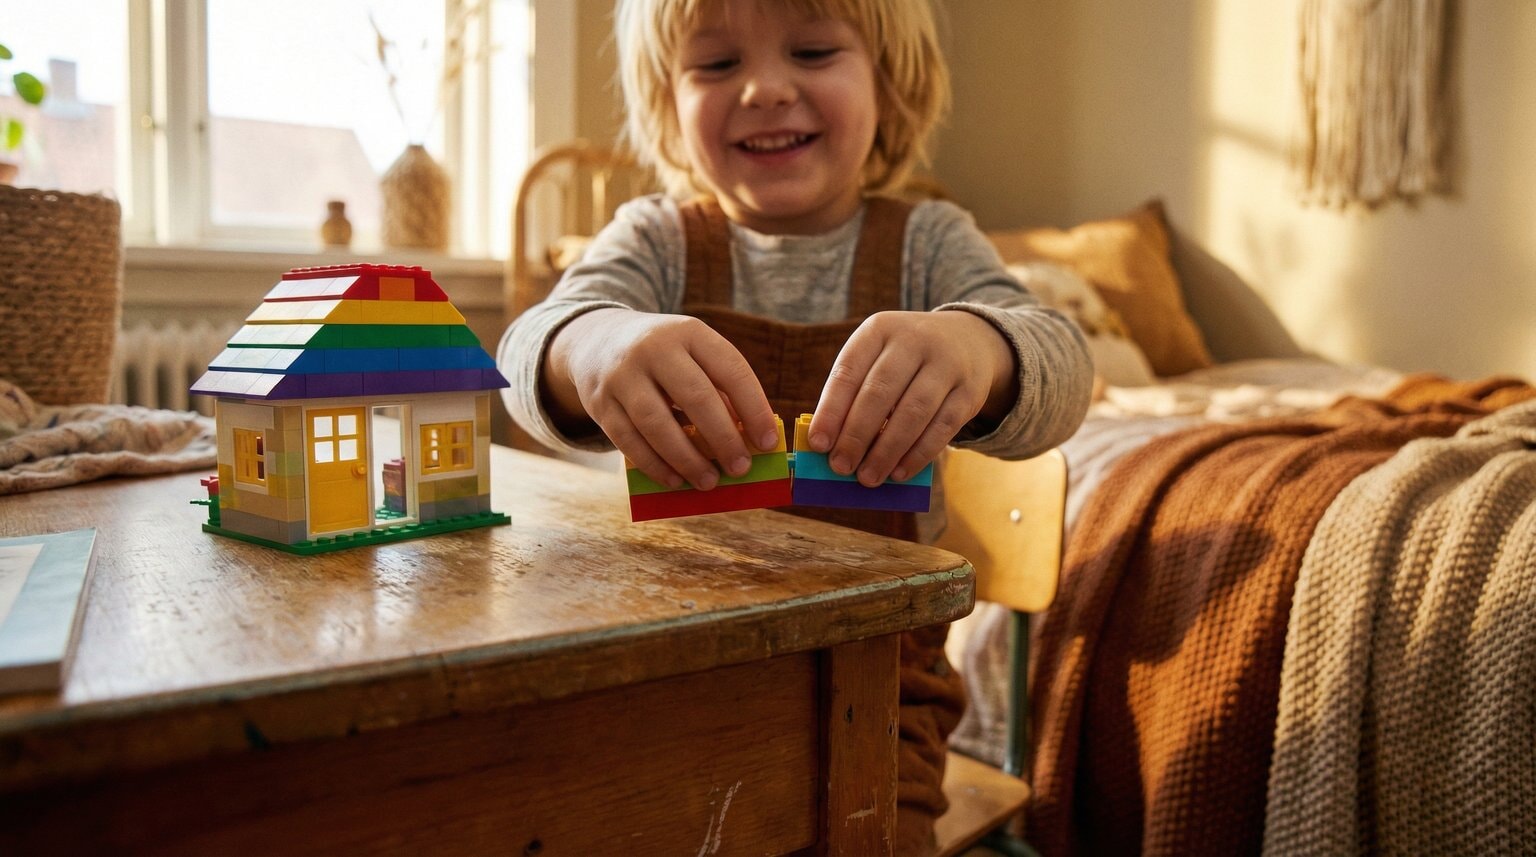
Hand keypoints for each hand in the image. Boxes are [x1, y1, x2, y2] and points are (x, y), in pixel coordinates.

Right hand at [545, 309, 778, 490]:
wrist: (596, 340)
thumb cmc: (663, 356)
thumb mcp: (692, 354)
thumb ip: (720, 389)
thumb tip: (748, 440)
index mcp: (689, 332)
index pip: (730, 369)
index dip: (754, 408)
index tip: (768, 442)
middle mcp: (654, 348)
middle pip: (695, 397)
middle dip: (723, 438)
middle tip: (741, 467)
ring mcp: (622, 375)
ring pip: (657, 423)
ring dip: (687, 459)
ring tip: (708, 481)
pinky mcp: (600, 402)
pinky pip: (628, 440)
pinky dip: (654, 464)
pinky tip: (675, 480)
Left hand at [808, 311, 1017, 486]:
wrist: (969, 341)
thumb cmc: (905, 359)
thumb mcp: (879, 357)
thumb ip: (855, 393)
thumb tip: (833, 446)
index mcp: (879, 329)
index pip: (849, 371)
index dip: (831, 410)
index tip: (818, 444)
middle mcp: (914, 340)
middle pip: (880, 392)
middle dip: (856, 435)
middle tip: (840, 466)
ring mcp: (947, 364)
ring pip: (913, 412)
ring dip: (886, 450)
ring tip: (868, 477)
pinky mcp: (970, 391)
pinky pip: (942, 427)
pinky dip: (918, 454)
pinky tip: (899, 472)